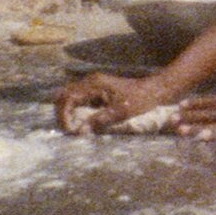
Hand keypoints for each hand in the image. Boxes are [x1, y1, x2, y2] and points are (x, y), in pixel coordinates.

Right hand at [54, 72, 175, 134]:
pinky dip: (76, 112)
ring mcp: (92, 86)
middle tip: (67, 131)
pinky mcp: (97, 91)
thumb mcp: (121, 112)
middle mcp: (90, 82)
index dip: (64, 114)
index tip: (69, 130)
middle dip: (62, 113)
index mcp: (94, 84)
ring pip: (70, 98)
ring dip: (68, 113)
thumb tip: (80, 132)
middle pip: (64, 95)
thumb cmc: (139, 99)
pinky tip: (81, 123)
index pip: (67, 97)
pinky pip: (79, 100)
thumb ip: (100, 120)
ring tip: (73, 129)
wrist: (154, 90)